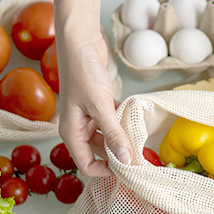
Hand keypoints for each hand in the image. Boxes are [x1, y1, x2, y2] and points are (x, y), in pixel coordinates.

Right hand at [56, 31, 131, 176]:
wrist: (80, 42)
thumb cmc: (83, 71)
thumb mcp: (100, 106)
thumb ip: (113, 133)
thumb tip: (126, 160)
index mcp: (71, 133)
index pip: (86, 165)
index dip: (105, 172)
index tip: (128, 169)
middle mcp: (78, 128)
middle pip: (99, 153)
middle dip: (118, 155)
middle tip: (141, 156)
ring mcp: (88, 117)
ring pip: (108, 137)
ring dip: (123, 138)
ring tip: (142, 139)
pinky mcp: (98, 105)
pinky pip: (112, 122)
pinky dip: (123, 122)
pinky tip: (136, 120)